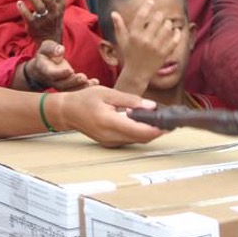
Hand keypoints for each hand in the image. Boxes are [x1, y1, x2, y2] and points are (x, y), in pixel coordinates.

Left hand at [18, 0, 65, 43]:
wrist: (51, 37)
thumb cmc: (52, 16)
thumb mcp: (57, 4)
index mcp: (60, 4)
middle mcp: (55, 11)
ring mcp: (45, 19)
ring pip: (39, 6)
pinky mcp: (35, 26)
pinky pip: (29, 17)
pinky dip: (23, 9)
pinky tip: (18, 2)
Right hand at [27, 39, 97, 91]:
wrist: (43, 68)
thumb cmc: (46, 55)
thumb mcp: (46, 47)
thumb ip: (51, 48)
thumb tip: (61, 50)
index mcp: (45, 70)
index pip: (52, 74)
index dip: (61, 74)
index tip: (70, 70)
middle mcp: (52, 81)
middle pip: (62, 85)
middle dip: (73, 82)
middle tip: (83, 77)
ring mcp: (61, 85)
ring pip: (70, 90)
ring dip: (81, 87)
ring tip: (92, 83)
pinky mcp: (68, 87)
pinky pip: (76, 90)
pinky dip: (86, 87)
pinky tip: (95, 82)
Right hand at [49, 87, 164, 147]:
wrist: (67, 112)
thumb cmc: (85, 99)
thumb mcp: (108, 93)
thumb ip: (130, 100)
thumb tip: (151, 106)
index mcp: (108, 122)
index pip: (138, 131)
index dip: (156, 130)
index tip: (169, 124)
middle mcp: (109, 136)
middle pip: (140, 138)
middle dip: (157, 131)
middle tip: (170, 121)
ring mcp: (109, 142)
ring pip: (136, 141)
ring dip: (149, 133)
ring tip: (161, 121)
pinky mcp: (109, 143)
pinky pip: (129, 140)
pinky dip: (140, 133)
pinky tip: (146, 124)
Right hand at [113, 0, 179, 95]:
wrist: (137, 74)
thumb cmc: (129, 55)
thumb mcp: (122, 41)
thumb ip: (119, 26)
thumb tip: (113, 13)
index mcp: (134, 35)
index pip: (141, 15)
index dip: (147, 6)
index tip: (151, 1)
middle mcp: (145, 40)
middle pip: (157, 19)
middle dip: (159, 16)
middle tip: (159, 16)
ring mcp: (156, 47)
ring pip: (167, 27)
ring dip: (168, 23)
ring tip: (166, 24)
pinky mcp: (164, 53)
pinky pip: (174, 39)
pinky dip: (177, 33)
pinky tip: (176, 31)